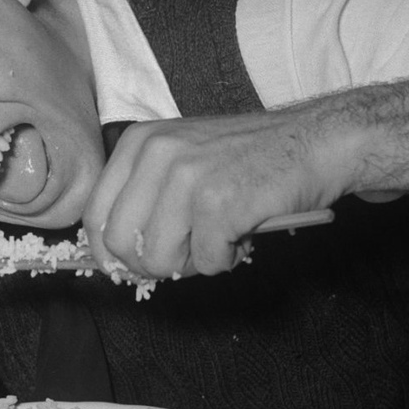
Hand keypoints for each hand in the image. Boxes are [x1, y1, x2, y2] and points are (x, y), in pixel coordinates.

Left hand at [82, 113, 335, 279]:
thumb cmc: (248, 158)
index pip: (96, 214)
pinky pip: (206, 261)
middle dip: (152, 263)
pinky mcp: (219, 203)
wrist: (313, 142)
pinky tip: (243, 232)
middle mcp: (157, 154)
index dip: (108, 253)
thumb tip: (115, 256)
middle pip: (120, 244)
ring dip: (192, 262)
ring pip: (158, 259)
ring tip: (219, 237)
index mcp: (139, 142)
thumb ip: (145, 195)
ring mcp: (187, 177)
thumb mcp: (182, 158)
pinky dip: (227, 258)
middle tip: (186, 254)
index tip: (128, 266)